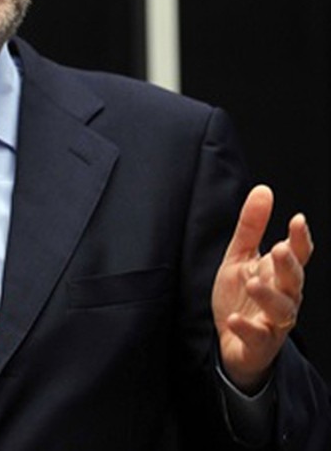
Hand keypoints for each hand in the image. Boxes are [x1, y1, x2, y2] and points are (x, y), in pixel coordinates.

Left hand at [212, 185, 312, 391]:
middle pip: (294, 281)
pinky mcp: (259, 343)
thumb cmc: (241, 296)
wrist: (231, 341)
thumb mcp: (240, 256)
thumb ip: (251, 227)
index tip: (297, 220)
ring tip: (252, 283)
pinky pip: (257, 336)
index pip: (297, 255)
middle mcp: (283, 297)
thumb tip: (264, 190)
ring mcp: (273, 322)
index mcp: (279, 274)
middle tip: (278, 249)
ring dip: (269, 296)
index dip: (300, 239)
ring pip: (282, 310)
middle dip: (289, 266)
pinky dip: (248, 327)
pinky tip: (235, 319)